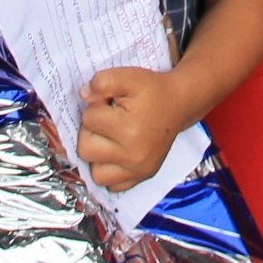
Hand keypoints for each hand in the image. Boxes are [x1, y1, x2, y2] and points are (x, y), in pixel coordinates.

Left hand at [76, 67, 189, 191]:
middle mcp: (133, 155)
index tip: (109, 104)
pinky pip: (112, 186)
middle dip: (91, 132)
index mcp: (129, 129)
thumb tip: (84, 96)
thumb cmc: (152, 91)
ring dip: (98, 156)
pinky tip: (117, 155)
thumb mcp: (129, 77)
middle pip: (86, 149)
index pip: (88, 120)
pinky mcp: (141, 177)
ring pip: (96, 173)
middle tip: (108, 121)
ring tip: (110, 140)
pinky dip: (110, 172)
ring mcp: (138, 170)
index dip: (95, 108)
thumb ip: (102, 81)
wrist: (178, 104)